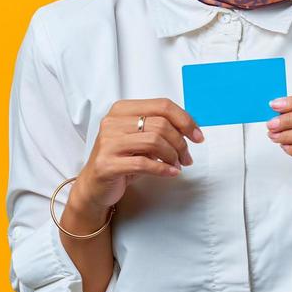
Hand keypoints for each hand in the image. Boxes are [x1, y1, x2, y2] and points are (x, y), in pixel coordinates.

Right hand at [73, 98, 203, 213]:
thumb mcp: (140, 138)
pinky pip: (143, 163)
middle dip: (180, 143)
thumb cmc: (121, 159)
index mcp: (122, 110)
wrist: (94, 186)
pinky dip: (163, 169)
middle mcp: (112, 122)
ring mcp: (108, 143)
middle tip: (186, 157)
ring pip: (154, 141)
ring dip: (173, 156)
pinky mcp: (107, 164)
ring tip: (177, 165)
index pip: (162, 105)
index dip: (185, 120)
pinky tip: (171, 173)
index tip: (197, 136)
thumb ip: (159, 128)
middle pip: (161, 124)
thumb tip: (190, 129)